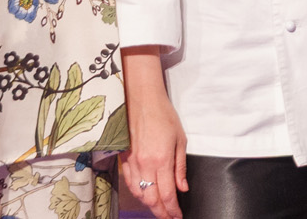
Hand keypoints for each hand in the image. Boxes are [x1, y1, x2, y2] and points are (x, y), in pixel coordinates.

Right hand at [122, 48, 187, 218]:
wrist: (141, 99)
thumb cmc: (163, 115)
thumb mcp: (180, 139)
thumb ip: (180, 167)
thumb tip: (183, 188)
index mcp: (161, 160)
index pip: (167, 194)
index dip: (172, 209)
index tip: (178, 216)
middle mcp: (144, 165)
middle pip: (151, 199)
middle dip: (160, 212)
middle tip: (169, 217)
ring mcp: (131, 163)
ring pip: (138, 194)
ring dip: (148, 205)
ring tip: (158, 209)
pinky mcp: (123, 159)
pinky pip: (129, 183)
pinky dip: (137, 193)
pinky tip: (143, 195)